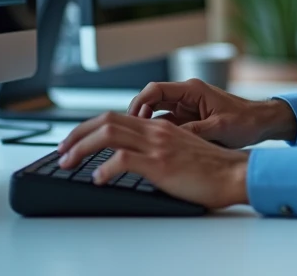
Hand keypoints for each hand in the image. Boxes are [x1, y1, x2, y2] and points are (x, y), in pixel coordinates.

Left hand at [56, 112, 249, 207]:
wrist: (235, 173)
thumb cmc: (212, 168)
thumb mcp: (180, 151)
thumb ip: (158, 149)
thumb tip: (135, 161)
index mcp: (159, 127)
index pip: (115, 118)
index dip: (89, 127)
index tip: (74, 142)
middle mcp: (155, 130)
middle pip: (106, 121)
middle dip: (76, 134)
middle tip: (61, 150)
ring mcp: (157, 145)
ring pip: (108, 134)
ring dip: (81, 148)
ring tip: (67, 162)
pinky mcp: (160, 163)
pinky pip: (123, 159)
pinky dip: (104, 169)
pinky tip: (98, 179)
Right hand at [126, 79, 296, 148]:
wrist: (262, 123)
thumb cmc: (245, 121)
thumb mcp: (219, 128)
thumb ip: (195, 131)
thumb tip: (171, 139)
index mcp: (192, 90)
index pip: (155, 90)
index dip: (139, 104)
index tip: (130, 120)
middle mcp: (187, 96)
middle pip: (152, 101)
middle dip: (137, 116)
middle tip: (128, 134)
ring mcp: (187, 108)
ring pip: (157, 113)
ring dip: (147, 126)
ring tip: (136, 143)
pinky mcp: (190, 119)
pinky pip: (167, 124)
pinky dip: (158, 133)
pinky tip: (152, 147)